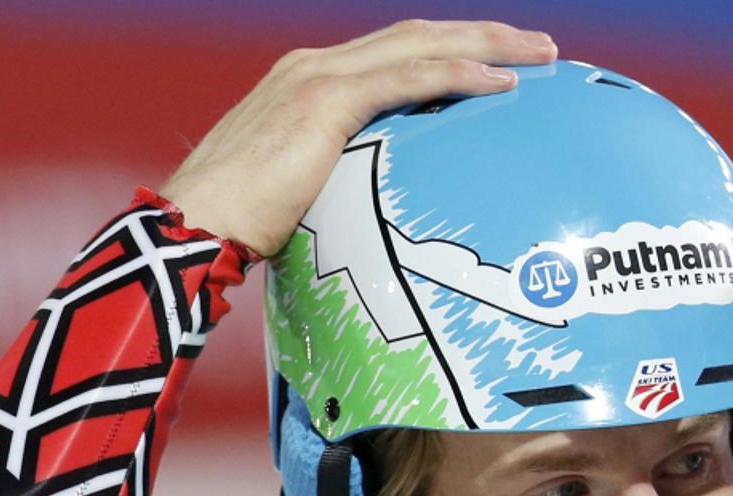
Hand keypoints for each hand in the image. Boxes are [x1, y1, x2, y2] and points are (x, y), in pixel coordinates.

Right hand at [160, 20, 556, 255]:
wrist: (193, 225)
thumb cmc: (239, 224)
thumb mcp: (299, 189)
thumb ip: (338, 178)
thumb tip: (376, 209)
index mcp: (308, 82)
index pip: (393, 53)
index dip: (449, 51)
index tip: (496, 64)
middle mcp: (315, 65)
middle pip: (416, 34)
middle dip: (482, 34)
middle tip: (539, 47)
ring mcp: (318, 77)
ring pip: (421, 44)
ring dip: (486, 44)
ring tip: (539, 55)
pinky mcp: (323, 102)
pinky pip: (408, 79)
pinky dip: (458, 75)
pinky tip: (500, 83)